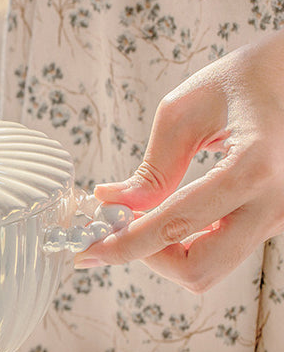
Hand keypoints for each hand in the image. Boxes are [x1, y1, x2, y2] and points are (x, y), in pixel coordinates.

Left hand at [74, 31, 283, 292]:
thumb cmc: (239, 81)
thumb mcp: (183, 113)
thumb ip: (151, 169)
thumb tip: (110, 203)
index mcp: (253, 168)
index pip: (176, 225)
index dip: (125, 244)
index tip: (87, 250)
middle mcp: (275, 203)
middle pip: (199, 269)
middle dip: (148, 258)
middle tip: (116, 231)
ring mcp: (279, 217)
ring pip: (211, 268)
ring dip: (166, 255)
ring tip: (137, 220)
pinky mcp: (272, 220)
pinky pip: (222, 251)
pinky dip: (186, 246)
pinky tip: (163, 219)